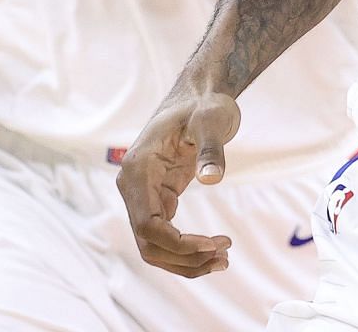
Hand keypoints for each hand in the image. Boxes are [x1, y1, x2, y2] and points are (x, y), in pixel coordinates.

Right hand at [117, 89, 242, 277]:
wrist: (199, 95)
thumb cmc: (203, 105)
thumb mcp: (211, 120)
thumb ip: (210, 148)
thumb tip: (212, 179)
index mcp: (137, 169)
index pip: (146, 225)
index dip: (177, 244)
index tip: (212, 244)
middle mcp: (133, 187)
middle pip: (148, 244)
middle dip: (184, 258)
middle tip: (224, 256)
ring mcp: (143, 196)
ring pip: (154, 247)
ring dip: (185, 261)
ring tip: (223, 261)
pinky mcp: (158, 200)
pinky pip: (165, 236)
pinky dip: (186, 250)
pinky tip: (213, 251)